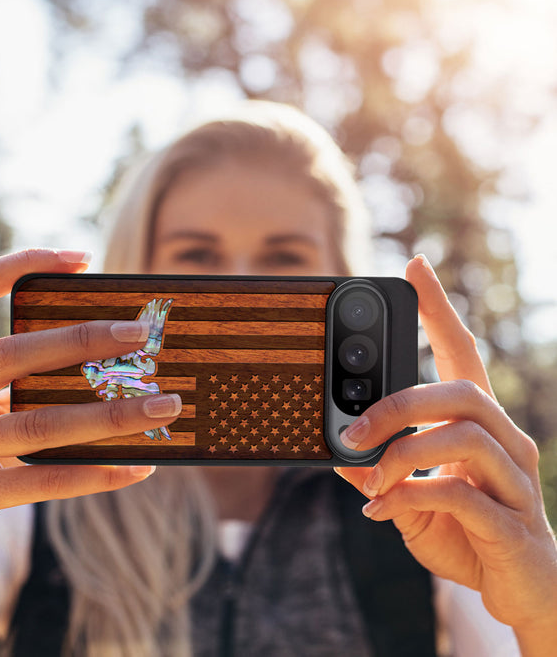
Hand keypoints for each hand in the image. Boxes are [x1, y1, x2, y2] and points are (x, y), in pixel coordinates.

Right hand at [0, 249, 181, 597]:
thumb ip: (12, 384)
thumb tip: (105, 359)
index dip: (19, 264)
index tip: (81, 258)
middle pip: (9, 354)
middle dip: (81, 339)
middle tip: (140, 333)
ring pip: (35, 425)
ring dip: (110, 415)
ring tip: (163, 406)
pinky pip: (40, 482)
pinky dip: (95, 474)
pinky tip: (138, 467)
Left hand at [335, 255, 556, 646]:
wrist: (520, 592)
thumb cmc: (466, 533)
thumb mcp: (410, 497)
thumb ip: (379, 472)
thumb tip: (338, 453)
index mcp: (479, 425)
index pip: (462, 352)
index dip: (439, 309)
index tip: (415, 266)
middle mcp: (506, 441)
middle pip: (460, 391)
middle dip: (398, 404)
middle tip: (352, 430)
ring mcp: (516, 480)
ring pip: (463, 436)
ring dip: (401, 454)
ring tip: (369, 479)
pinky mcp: (513, 523)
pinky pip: (460, 494)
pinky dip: (410, 497)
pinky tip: (381, 512)